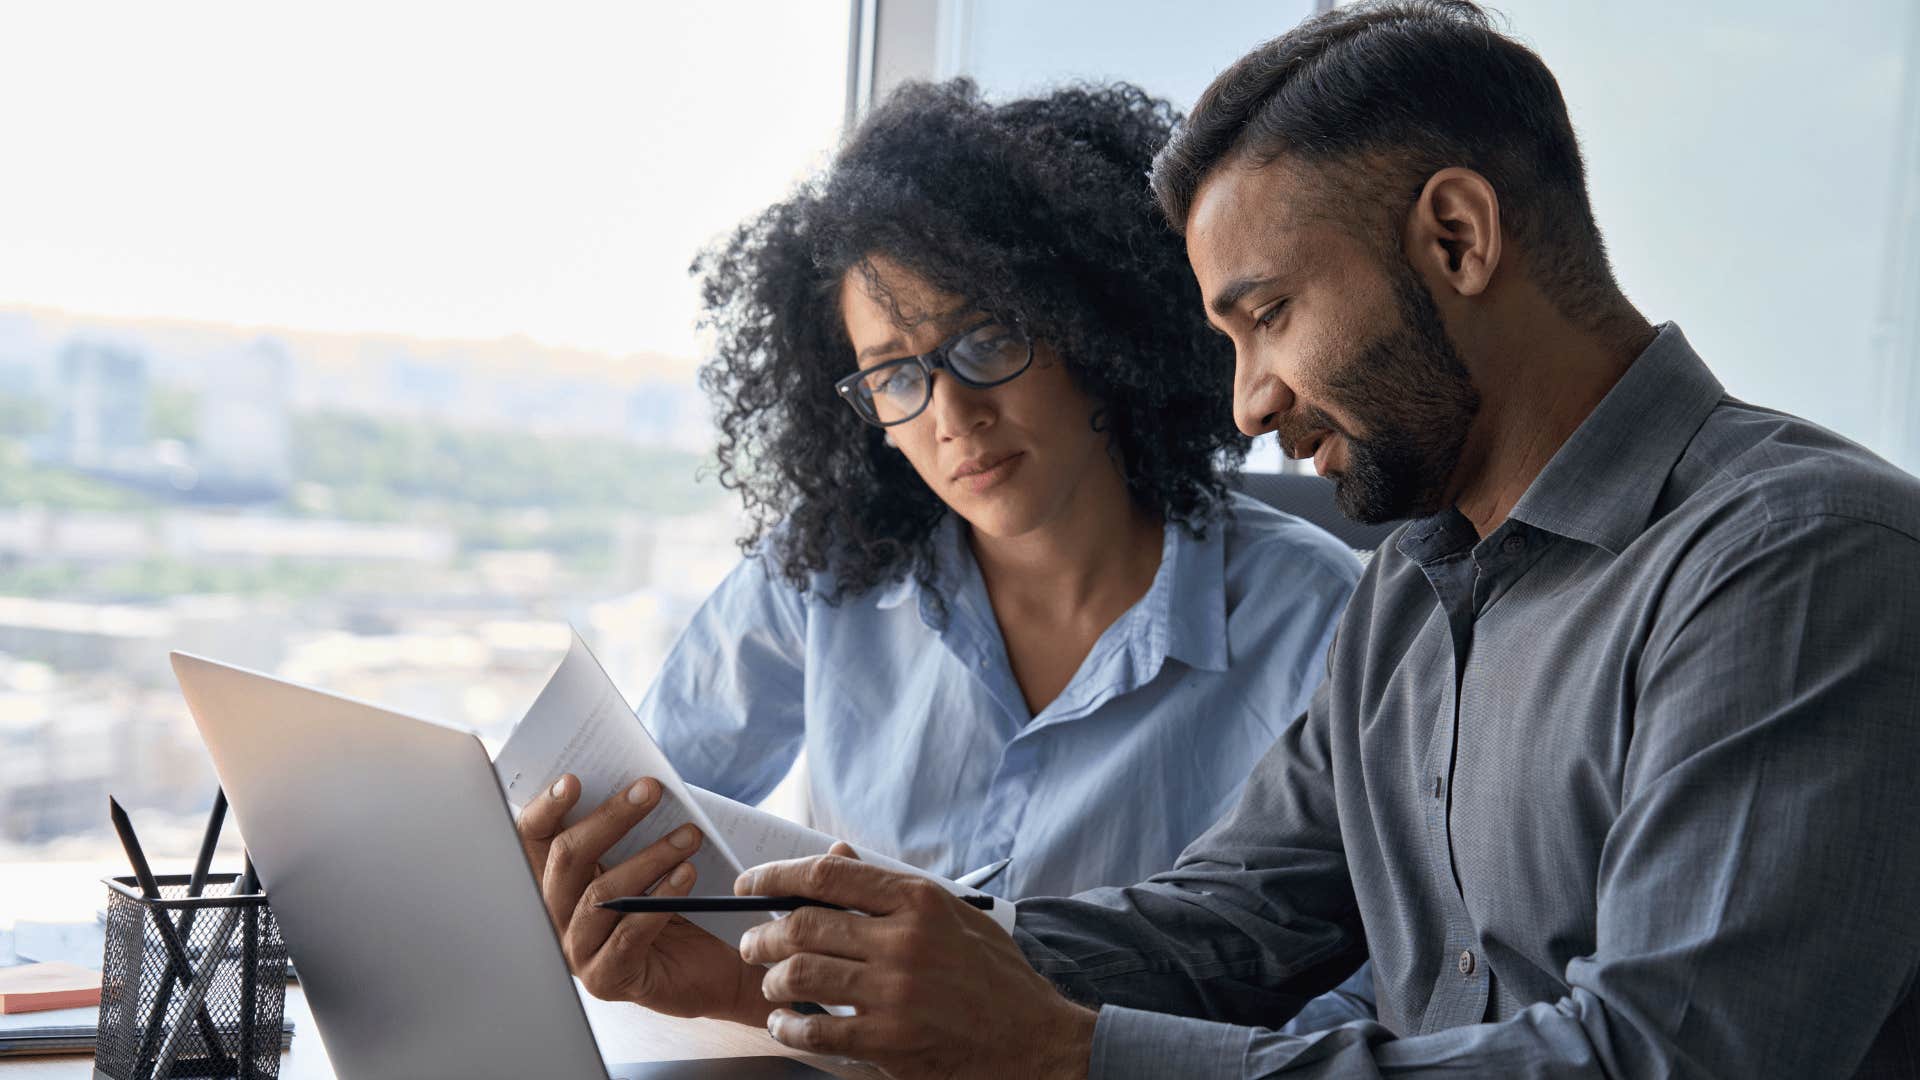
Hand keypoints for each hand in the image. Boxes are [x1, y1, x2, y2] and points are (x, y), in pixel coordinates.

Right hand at [516, 774, 770, 1023]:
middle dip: (610, 819)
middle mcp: (556, 916)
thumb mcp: (648, 859)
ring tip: (689, 835)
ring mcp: (577, 951)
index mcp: (558, 880)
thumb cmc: (678, 904)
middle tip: (651, 790)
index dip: (545, 809)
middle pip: (567, 860)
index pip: (533, 840)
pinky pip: (628, 934)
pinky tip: (687, 875)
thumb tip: (638, 784)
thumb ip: (630, 830)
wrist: (713, 966)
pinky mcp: (606, 979)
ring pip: (600, 895)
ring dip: (648, 858)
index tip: (573, 780)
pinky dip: (660, 900)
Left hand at [736, 846, 1096, 1078]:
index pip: (827, 877)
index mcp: (918, 902)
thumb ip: (892, 888)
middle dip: (762, 934)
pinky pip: (817, 1030)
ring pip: (800, 975)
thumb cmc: (993, 976)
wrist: (1034, 1039)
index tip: (749, 884)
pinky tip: (786, 1023)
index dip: (775, 876)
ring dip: (771, 980)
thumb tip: (836, 856)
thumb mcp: (954, 916)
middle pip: (802, 925)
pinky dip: (789, 1026)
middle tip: (752, 943)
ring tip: (771, 984)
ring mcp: (894, 993)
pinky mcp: (890, 1041)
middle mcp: (903, 942)